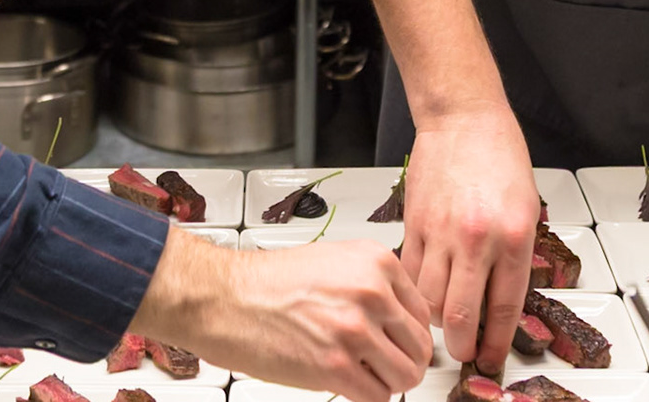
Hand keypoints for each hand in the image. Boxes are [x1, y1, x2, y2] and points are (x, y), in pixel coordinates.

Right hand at [132, 228, 430, 401]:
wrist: (226, 298)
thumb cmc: (269, 281)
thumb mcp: (335, 261)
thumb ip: (373, 283)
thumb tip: (399, 315)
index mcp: (377, 262)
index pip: (422, 311)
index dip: (410, 333)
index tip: (399, 342)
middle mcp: (372, 293)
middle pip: (420, 346)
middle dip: (405, 360)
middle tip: (386, 364)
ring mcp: (356, 330)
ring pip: (406, 375)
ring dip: (389, 381)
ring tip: (367, 375)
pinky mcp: (336, 367)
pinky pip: (377, 395)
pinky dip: (367, 395)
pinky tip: (348, 382)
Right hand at [398, 107, 537, 370]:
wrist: (463, 118)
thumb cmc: (499, 154)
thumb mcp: (527, 207)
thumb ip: (516, 254)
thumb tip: (503, 297)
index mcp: (514, 237)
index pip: (503, 309)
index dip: (496, 343)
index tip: (492, 360)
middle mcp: (477, 239)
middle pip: (460, 316)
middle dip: (462, 346)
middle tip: (464, 353)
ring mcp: (441, 233)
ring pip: (429, 301)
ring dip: (435, 321)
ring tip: (442, 323)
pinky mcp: (414, 224)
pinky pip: (409, 274)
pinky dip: (414, 292)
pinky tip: (422, 294)